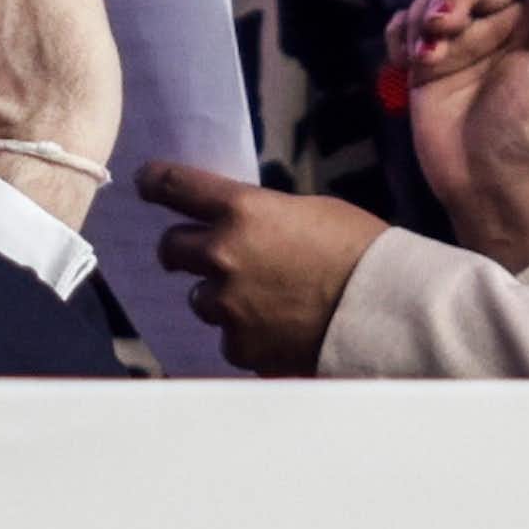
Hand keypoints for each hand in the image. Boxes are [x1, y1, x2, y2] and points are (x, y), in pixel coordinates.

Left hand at [140, 163, 386, 374]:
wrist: (383, 308)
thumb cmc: (358, 248)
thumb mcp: (308, 211)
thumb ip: (262, 217)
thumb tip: (245, 226)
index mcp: (241, 210)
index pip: (176, 187)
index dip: (155, 182)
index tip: (145, 182)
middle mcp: (223, 255)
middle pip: (171, 248)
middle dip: (180, 250)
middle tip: (191, 253)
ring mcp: (228, 305)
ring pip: (199, 299)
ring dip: (219, 296)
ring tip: (259, 300)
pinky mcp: (241, 346)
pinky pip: (228, 338)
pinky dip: (245, 333)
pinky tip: (277, 329)